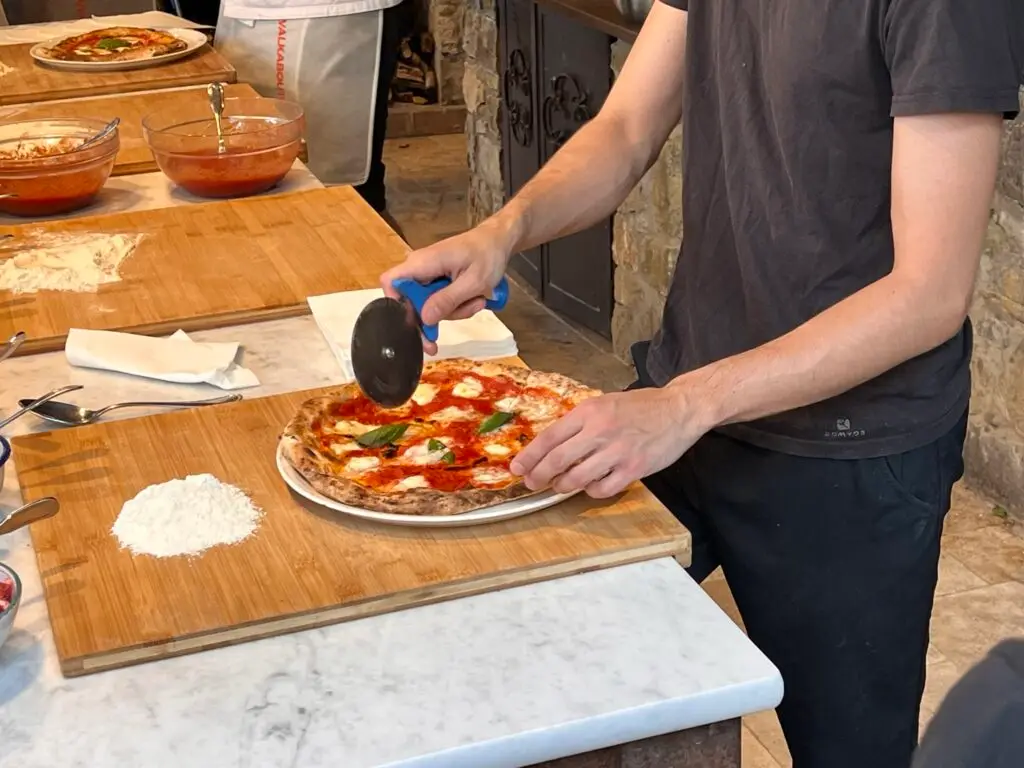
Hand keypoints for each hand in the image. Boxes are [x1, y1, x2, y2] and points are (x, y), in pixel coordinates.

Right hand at [380, 221, 512, 353]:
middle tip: (467, 311)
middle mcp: (418, 268)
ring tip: (477, 300)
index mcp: (422, 263)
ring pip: (428, 306)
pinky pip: (437, 302)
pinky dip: (456, 306)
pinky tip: (473, 299)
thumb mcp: (473, 281)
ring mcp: (427, 275)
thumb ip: (448, 300)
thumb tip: (425, 318)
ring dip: (454, 310)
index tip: (416, 323)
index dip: (396, 305)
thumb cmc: (488, 254)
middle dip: (438, 315)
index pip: (391, 283)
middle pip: (411, 303)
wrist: (497, 241)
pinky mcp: (435, 281)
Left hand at [509, 383, 712, 498]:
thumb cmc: (640, 406)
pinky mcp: (634, 469)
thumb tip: (551, 445)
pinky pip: (602, 489)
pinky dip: (591, 491)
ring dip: (563, 486)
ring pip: (577, 478)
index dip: (529, 456)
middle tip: (532, 483)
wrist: (679, 409)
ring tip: (559, 486)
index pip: (549, 437)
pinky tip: (590, 486)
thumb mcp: (604, 403)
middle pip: (558, 460)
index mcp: (589, 411)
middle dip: (539, 476)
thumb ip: (580, 422)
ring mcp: (618, 451)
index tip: (517, 468)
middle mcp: (600, 430)